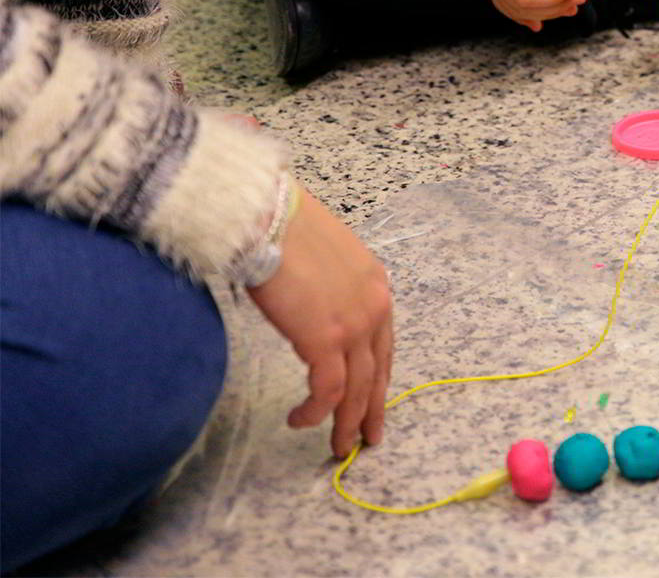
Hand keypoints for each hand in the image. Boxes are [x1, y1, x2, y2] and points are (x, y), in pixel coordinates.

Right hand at [247, 189, 394, 457]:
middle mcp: (374, 307)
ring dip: (347, 421)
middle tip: (366, 439)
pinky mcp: (326, 339)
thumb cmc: (285, 228)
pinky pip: (328, 389)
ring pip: (358, 389)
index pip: (384, 345)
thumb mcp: (323, 258)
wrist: (269, 216)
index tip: (373, 401)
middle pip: (378, 372)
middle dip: (371, 410)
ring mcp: (354, 324)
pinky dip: (315, 411)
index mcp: (376, 286)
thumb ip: (328, 289)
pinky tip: (301, 420)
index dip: (379, 377)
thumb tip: (311, 309)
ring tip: (337, 447)